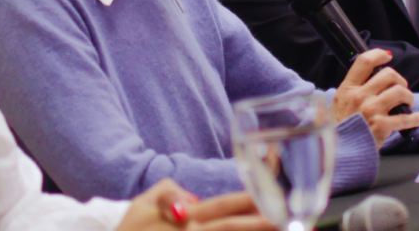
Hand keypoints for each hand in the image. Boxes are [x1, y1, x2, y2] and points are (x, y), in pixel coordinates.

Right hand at [117, 179, 276, 230]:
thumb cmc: (129, 230)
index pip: (224, 206)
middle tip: (289, 221)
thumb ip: (169, 192)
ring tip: (279, 230)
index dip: (250, 201)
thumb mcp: (142, 202)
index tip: (275, 198)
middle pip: (233, 228)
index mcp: (186, 217)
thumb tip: (192, 201)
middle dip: (263, 224)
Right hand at [332, 49, 418, 147]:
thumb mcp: (337, 103)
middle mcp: (359, 96)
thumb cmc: (338, 129)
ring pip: (400, 92)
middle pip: (388, 74)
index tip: (387, 56)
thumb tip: (371, 80)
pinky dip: (416, 118)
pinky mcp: (381, 126)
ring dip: (408, 97)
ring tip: (406, 104)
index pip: (364, 62)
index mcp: (348, 88)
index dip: (378, 55)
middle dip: (399, 80)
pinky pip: (405, 118)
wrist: (337, 152)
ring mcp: (371, 110)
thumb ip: (352, 91)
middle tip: (400, 89)